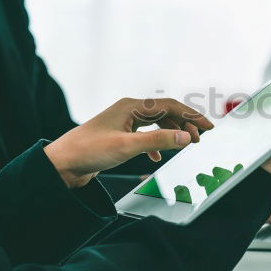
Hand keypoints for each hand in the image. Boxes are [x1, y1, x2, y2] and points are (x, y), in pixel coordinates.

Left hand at [44, 98, 213, 187]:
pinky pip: (144, 135)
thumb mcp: (127, 146)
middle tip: (200, 138)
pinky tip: (156, 157)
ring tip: (185, 145)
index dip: (191, 116)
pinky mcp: (118, 137)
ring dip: (172, 133)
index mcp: (131, 107)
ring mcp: (123, 123)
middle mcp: (128, 111)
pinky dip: (156, 144)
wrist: (62, 164)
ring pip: (156, 124)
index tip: (208, 127)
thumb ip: (159, 141)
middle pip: (165, 113)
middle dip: (184, 124)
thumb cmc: (88, 151)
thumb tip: (186, 137)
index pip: (169, 106)